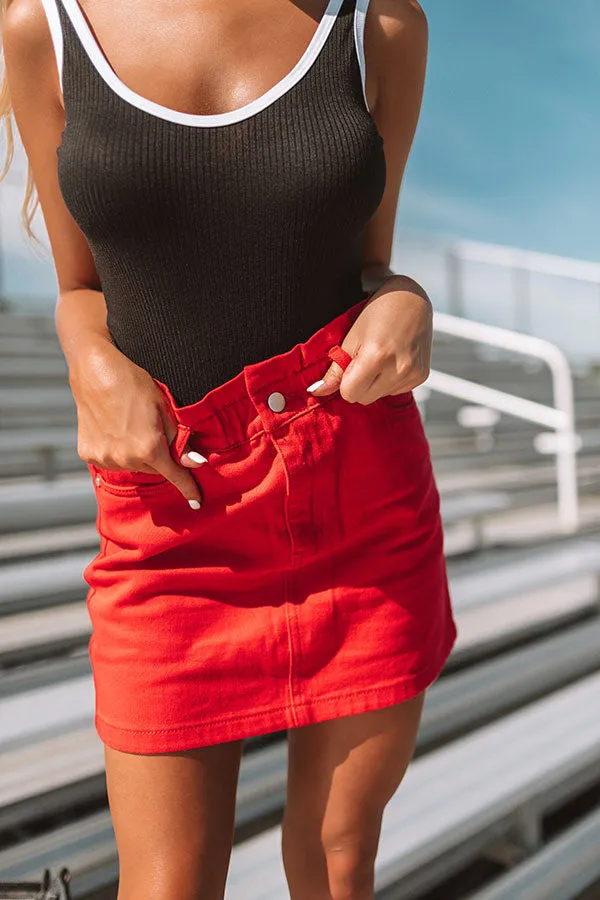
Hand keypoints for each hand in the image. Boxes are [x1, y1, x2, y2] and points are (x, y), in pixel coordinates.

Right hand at [69, 340, 204, 508]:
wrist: (95, 372)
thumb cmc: (135, 384)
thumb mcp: (165, 408)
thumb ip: (180, 441)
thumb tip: (196, 464)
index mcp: (149, 448)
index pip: (175, 476)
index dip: (189, 489)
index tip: (197, 502)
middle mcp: (125, 458)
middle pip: (154, 469)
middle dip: (160, 458)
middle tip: (154, 432)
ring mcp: (104, 458)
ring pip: (132, 466)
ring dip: (138, 455)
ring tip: (132, 427)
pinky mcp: (88, 454)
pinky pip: (112, 461)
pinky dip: (118, 452)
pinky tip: (114, 430)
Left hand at [307, 276, 431, 403]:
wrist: (411, 298)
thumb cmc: (377, 313)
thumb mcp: (351, 338)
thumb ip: (335, 369)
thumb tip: (317, 391)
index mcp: (377, 357)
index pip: (350, 394)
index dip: (345, 382)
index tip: (350, 365)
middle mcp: (399, 368)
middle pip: (364, 399)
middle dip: (359, 384)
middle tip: (364, 359)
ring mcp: (413, 374)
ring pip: (380, 396)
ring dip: (375, 382)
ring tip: (381, 355)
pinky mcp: (422, 376)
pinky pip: (395, 391)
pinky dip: (390, 380)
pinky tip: (394, 358)